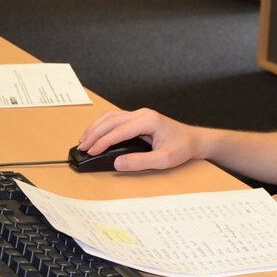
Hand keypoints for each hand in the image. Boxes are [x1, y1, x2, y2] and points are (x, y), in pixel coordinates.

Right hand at [77, 108, 199, 171]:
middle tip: (82, 148)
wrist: (193, 140)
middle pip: (111, 120)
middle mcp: (143, 113)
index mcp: (149, 120)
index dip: (103, 141)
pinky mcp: (138, 118)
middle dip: (95, 134)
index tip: (91, 151)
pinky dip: (103, 126)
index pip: (119, 130)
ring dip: (96, 128)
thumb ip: (140, 162)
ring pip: (111, 117)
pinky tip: (95, 134)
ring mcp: (140, 114)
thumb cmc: (182, 148)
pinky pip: (116, 119)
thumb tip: (117, 163)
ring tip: (84, 141)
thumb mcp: (164, 160)